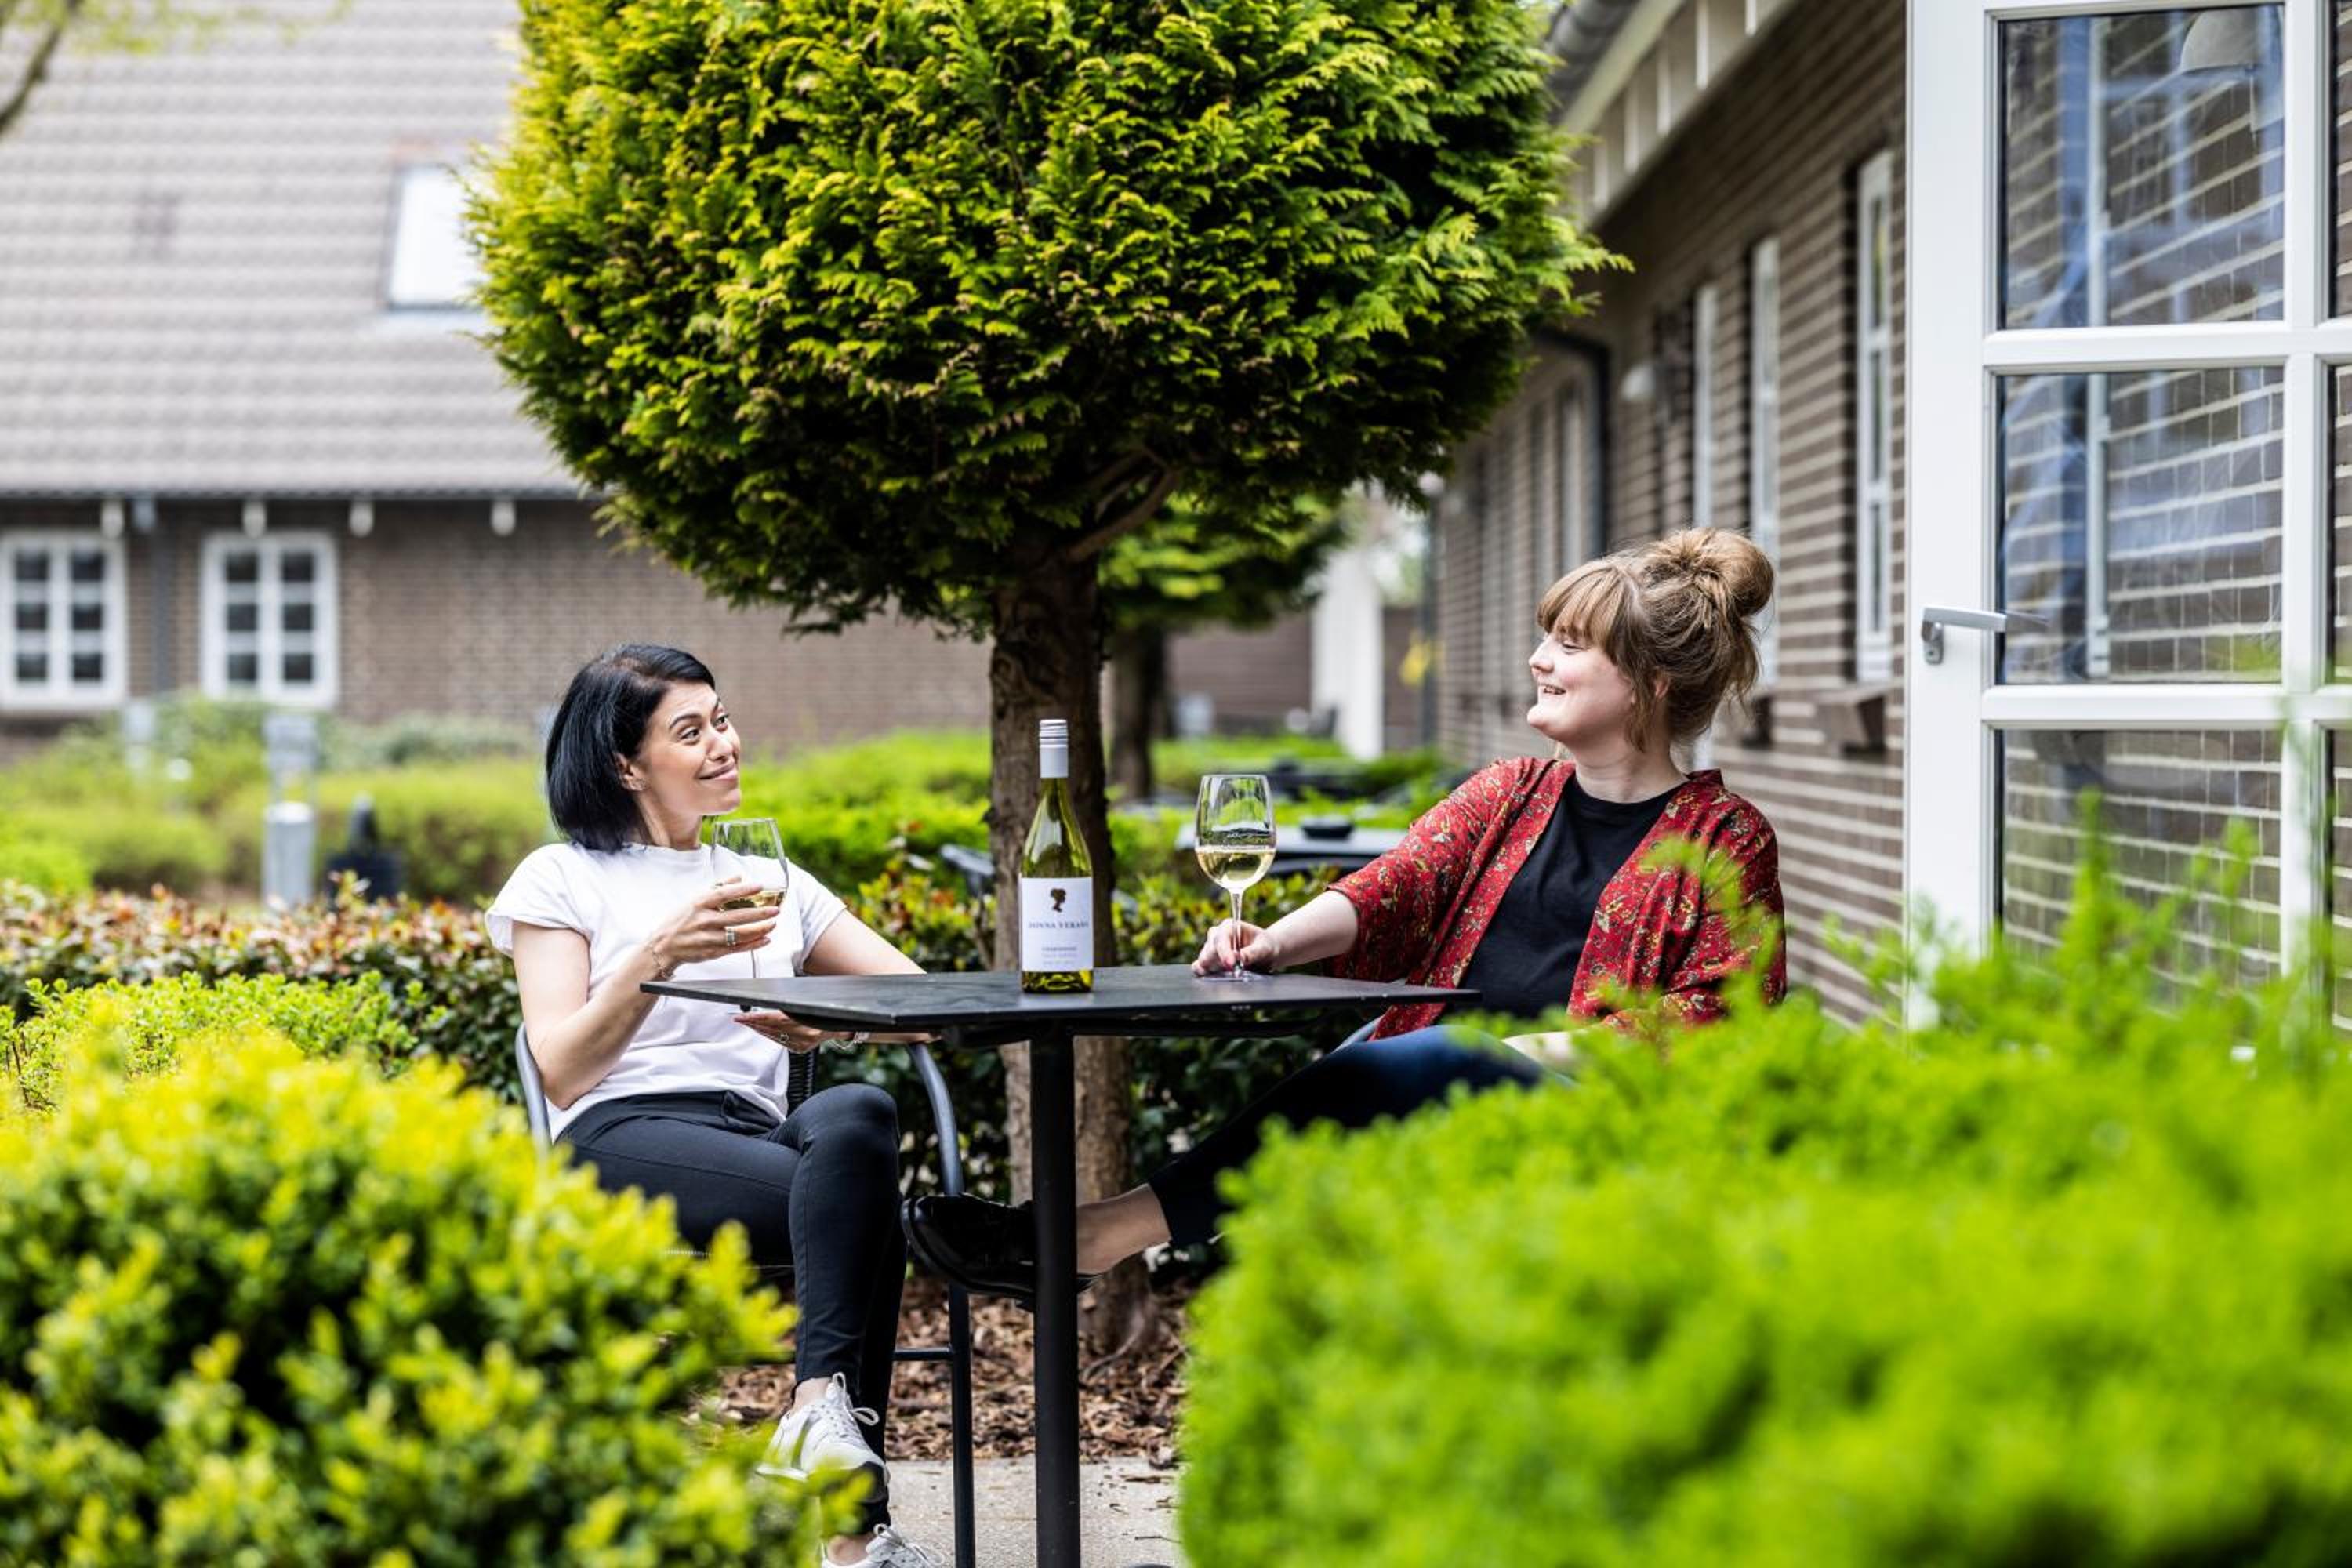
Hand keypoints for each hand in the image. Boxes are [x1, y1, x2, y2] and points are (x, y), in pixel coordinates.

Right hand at [642, 880, 778, 976]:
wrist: (663, 946)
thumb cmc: (679, 920)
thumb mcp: (694, 899)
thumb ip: (717, 887)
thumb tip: (738, 877)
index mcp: (699, 904)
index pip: (724, 894)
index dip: (743, 890)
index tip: (759, 886)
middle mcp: (704, 921)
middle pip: (736, 917)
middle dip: (758, 914)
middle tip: (775, 910)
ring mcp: (708, 938)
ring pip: (739, 935)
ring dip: (759, 930)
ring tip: (772, 924)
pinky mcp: (712, 952)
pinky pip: (737, 949)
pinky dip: (753, 945)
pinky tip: (765, 939)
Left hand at [731, 1010, 844, 1052]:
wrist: (841, 1027)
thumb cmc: (826, 1013)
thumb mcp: (811, 1007)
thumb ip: (792, 1010)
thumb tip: (774, 1008)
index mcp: (804, 1023)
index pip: (772, 1019)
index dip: (755, 1018)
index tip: (741, 1018)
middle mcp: (802, 1034)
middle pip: (770, 1028)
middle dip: (754, 1024)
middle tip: (740, 1020)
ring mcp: (801, 1043)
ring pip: (773, 1036)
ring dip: (760, 1030)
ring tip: (748, 1024)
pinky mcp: (800, 1049)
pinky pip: (780, 1042)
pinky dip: (770, 1035)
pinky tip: (764, 1031)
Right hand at [1193, 918, 1279, 976]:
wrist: (1266, 953)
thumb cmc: (1265, 946)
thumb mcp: (1264, 948)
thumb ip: (1251, 953)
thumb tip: (1238, 959)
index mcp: (1229, 927)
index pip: (1221, 938)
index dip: (1224, 952)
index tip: (1230, 964)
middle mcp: (1217, 936)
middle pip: (1209, 949)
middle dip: (1217, 962)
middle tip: (1231, 971)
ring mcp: (1211, 948)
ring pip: (1203, 959)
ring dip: (1212, 969)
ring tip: (1226, 975)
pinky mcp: (1210, 961)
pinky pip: (1200, 967)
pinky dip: (1204, 973)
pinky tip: (1211, 977)